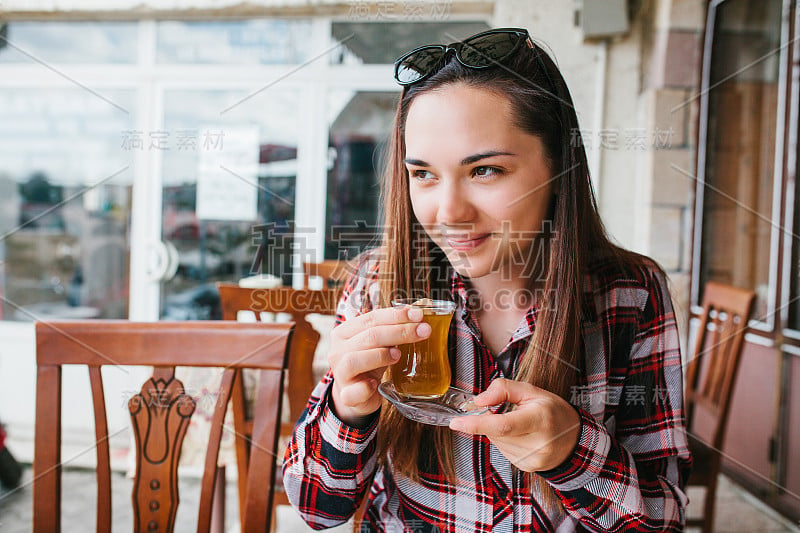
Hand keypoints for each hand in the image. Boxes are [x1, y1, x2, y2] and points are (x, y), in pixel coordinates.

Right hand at [328, 305, 430, 425]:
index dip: (396, 315)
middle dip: (399, 332)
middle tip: (423, 331)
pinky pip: (354, 391)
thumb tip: (418, 317)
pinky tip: (375, 384)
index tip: (419, 315)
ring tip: (398, 355)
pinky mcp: (346, 395)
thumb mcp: (378, 343)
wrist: (357, 394)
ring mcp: (340, 374)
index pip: (371, 318)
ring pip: (355, 360)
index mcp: (345, 332)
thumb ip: (391, 330)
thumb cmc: (370, 363)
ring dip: (380, 355)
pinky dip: (365, 387)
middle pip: (369, 336)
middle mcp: (338, 350)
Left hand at [449, 378, 580, 471]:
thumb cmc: (552, 411)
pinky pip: (503, 451)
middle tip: (502, 411)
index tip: (456, 422)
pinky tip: (520, 436)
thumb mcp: (532, 391)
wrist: (575, 439)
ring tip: (519, 424)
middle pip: (496, 432)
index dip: (476, 424)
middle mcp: (537, 443)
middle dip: (490, 420)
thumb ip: (503, 389)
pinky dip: (505, 441)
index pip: (502, 425)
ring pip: (497, 442)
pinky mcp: (527, 467)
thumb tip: (478, 400)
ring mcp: (532, 459)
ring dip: (498, 431)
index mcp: (540, 419)